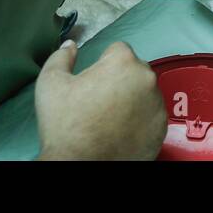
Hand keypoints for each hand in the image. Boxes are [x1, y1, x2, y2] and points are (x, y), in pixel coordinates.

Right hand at [35, 40, 166, 159]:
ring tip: (109, 118)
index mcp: (123, 63)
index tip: (94, 81)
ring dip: (131, 99)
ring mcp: (157, 105)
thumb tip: (70, 47)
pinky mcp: (162, 128)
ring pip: (144, 93)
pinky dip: (140, 120)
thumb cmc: (66, 127)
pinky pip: (151, 115)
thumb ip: (61, 57)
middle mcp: (147, 80)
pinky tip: (121, 130)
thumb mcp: (50, 84)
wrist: (80, 166)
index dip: (102, 64)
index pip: (117, 50)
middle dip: (119, 80)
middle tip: (99, 101)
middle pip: (133, 70)